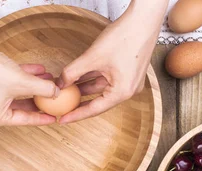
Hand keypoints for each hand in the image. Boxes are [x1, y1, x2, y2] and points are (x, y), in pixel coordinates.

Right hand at [0, 50, 59, 126]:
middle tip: (52, 99)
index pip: (24, 120)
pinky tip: (38, 70)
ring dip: (33, 86)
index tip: (53, 118)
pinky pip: (9, 84)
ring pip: (16, 93)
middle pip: (20, 107)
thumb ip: (43, 89)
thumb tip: (56, 93)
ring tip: (49, 80)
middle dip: (38, 98)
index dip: (41, 117)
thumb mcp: (23, 82)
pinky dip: (23, 77)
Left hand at [58, 1, 166, 123]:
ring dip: (84, 87)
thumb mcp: (92, 57)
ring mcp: (129, 80)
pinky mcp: (127, 71)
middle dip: (78, 100)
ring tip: (65, 90)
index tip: (62, 119)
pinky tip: (77, 77)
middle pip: (98, 100)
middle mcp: (128, 90)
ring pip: (101, 88)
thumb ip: (73, 72)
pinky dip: (92, 78)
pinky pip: (106, 79)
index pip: (94, 109)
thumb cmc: (125, 37)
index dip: (76, 114)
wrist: (142, 19)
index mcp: (123, 92)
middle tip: (61, 106)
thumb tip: (59, 83)